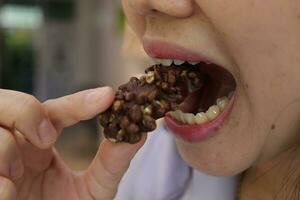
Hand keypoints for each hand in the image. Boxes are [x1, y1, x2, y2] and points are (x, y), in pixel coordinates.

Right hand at [0, 87, 145, 199]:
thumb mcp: (92, 189)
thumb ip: (111, 163)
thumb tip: (140, 134)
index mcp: (40, 143)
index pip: (54, 110)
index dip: (79, 102)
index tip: (108, 97)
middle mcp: (14, 144)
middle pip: (9, 102)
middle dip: (28, 112)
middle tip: (48, 138)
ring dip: (6, 149)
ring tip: (20, 176)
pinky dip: (0, 182)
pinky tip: (11, 195)